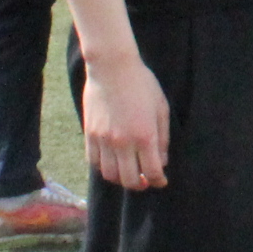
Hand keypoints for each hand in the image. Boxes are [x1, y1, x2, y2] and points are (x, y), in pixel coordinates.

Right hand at [83, 51, 171, 189]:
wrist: (112, 67)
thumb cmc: (142, 84)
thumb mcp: (161, 108)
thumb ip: (163, 138)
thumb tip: (161, 162)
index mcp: (145, 135)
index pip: (152, 172)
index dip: (159, 181)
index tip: (161, 181)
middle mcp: (123, 142)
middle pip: (130, 180)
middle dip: (140, 185)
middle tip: (145, 181)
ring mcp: (104, 139)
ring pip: (110, 175)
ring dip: (121, 179)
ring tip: (128, 172)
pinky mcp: (89, 134)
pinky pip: (94, 162)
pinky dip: (103, 168)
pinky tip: (112, 162)